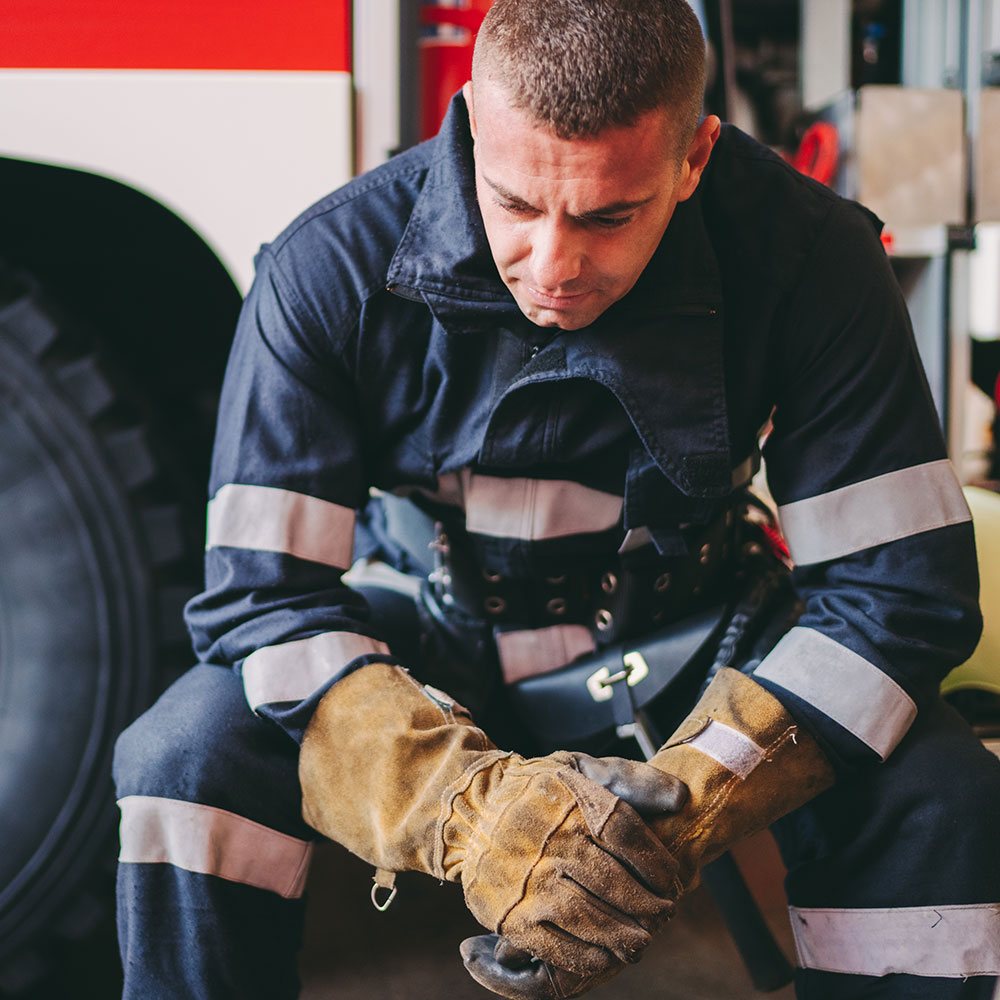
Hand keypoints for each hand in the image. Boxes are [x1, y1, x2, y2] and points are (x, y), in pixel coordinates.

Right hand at [459, 753, 688, 998]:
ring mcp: (532, 885)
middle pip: (616, 884)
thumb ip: (630, 778)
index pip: (628, 836)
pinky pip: (561, 949)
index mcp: (572, 805)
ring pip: (593, 921)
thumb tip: (681, 798)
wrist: (469, 812)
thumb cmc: (537, 790)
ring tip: (643, 939)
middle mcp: (553, 845)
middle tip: (664, 914)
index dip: (658, 863)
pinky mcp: (514, 918)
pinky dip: (592, 956)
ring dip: (627, 936)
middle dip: (651, 906)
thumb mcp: (579, 767)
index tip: (674, 880)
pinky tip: (608, 952)